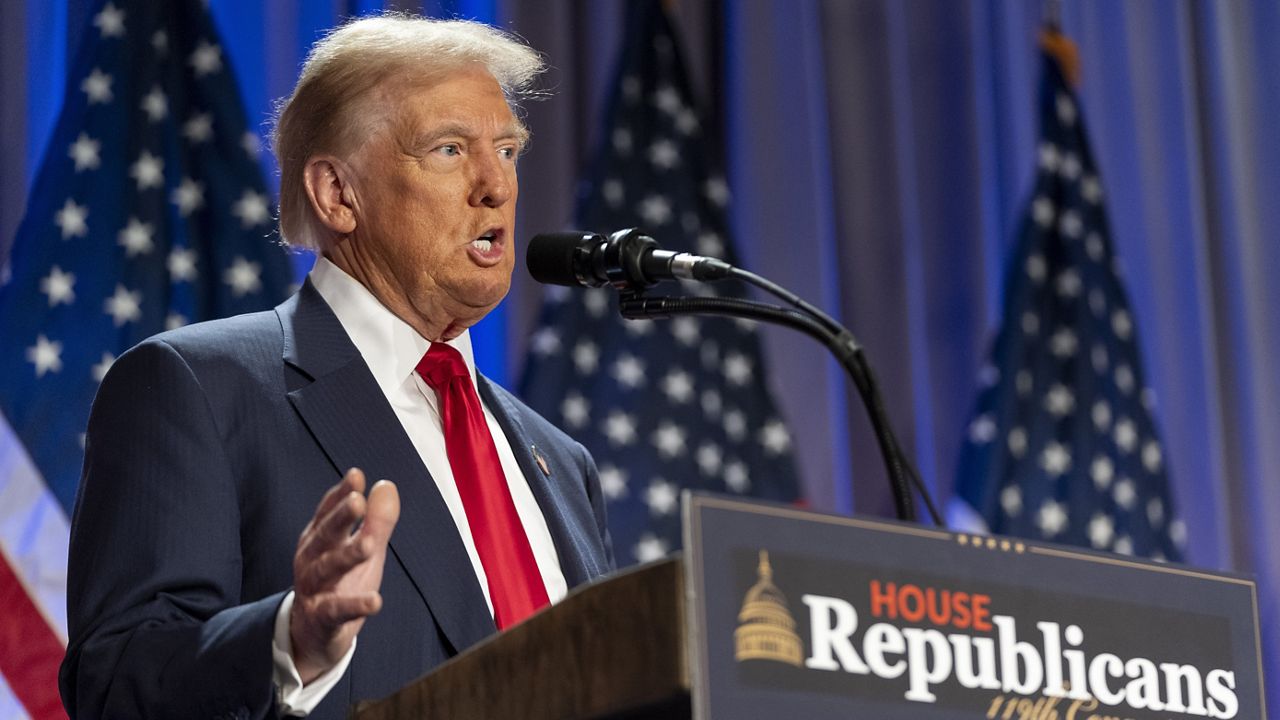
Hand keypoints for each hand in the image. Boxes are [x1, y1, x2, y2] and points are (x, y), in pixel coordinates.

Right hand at [290, 468, 399, 683]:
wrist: (314, 634)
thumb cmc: (340, 582)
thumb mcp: (363, 549)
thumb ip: (376, 520)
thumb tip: (386, 485)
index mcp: (319, 539)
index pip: (328, 512)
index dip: (341, 494)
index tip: (356, 475)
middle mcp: (311, 560)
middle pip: (325, 535)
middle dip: (340, 518)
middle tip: (358, 501)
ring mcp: (313, 589)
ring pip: (327, 569)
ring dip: (347, 556)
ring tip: (370, 545)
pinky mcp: (321, 618)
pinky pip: (336, 610)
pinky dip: (355, 606)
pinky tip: (376, 601)